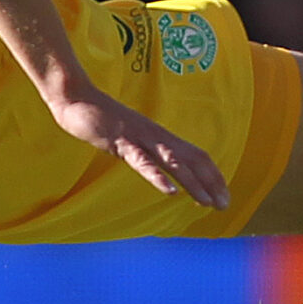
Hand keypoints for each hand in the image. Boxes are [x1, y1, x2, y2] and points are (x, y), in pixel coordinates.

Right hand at [46, 85, 231, 210]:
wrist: (78, 98)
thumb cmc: (103, 120)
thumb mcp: (131, 138)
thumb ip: (146, 150)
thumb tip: (160, 167)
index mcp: (160, 136)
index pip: (196, 155)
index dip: (212, 175)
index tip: (224, 195)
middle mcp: (157, 136)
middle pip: (193, 159)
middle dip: (211, 183)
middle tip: (225, 205)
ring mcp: (141, 138)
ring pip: (174, 162)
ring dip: (193, 183)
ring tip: (206, 202)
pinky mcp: (122, 142)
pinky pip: (143, 162)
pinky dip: (157, 177)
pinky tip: (170, 191)